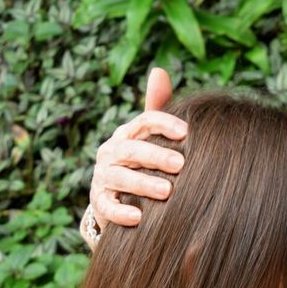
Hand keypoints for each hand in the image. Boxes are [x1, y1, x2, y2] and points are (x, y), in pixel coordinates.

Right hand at [88, 68, 186, 230]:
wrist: (119, 198)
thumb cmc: (144, 163)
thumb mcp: (152, 137)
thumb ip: (158, 107)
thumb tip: (159, 70)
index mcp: (128, 133)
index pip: (144, 121)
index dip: (164, 124)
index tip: (187, 132)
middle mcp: (112, 152)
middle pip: (131, 149)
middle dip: (156, 156)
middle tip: (181, 165)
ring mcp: (103, 176)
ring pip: (120, 177)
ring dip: (143, 183)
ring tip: (166, 192)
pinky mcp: (99, 202)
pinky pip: (106, 206)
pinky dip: (121, 212)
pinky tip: (139, 217)